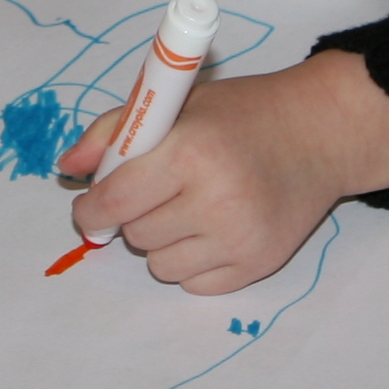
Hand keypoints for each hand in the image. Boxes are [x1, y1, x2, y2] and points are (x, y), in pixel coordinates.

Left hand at [61, 51, 388, 294]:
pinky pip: (194, 284)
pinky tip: (211, 229)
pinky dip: (192, 262)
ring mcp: (240, 237)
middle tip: (157, 190)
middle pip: (136, 234)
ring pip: (161, 265)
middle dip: (134, 215)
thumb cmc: (243, 114)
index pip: (116, 200)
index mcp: (191, 151)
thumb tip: (68, 170)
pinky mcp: (259, 264)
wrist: (319, 133)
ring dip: (162, 241)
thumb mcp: (177, 104)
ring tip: (188, 207)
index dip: (92, 209)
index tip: (88, 208)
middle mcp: (216, 199)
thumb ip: (115, 133)